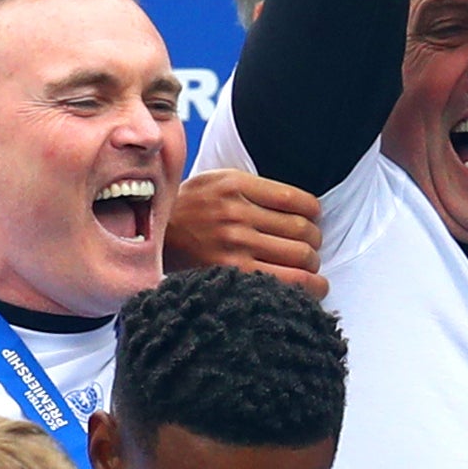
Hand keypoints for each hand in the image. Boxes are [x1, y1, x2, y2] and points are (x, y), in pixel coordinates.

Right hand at [162, 170, 325, 299]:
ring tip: (309, 266)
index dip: (314, 214)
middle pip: (304, 232)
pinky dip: (308, 287)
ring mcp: (234, 247)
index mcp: (236, 186)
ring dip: (313, 264)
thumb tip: (302, 206)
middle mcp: (236, 215)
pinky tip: (310, 286)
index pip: (299, 201)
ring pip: (302, 257)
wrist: (152, 238)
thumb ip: (256, 187)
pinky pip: (286, 282)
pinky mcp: (231, 274)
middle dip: (315, 242)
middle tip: (310, 247)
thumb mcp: (218, 181)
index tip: (312, 221)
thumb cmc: (191, 209)